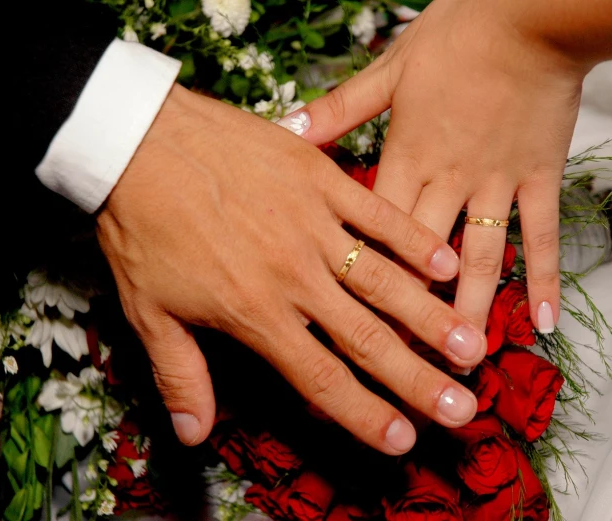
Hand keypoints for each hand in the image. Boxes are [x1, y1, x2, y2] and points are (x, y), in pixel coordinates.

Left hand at [96, 85, 487, 453]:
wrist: (137, 140)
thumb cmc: (142, 226)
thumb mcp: (149, 309)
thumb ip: (180, 374)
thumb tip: (193, 434)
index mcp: (255, 312)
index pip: (321, 375)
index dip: (364, 413)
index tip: (404, 438)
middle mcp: (294, 276)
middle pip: (368, 337)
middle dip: (418, 377)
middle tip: (464, 405)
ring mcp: (312, 224)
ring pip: (385, 280)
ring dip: (432, 315)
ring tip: (474, 343)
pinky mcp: (317, 179)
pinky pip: (376, 213)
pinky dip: (412, 239)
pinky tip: (448, 262)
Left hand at [289, 0, 588, 336]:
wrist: (526, 12)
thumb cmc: (455, 36)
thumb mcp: (388, 70)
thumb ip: (340, 109)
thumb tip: (289, 131)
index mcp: (403, 158)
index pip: (373, 234)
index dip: (358, 282)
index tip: (347, 326)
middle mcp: (446, 180)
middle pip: (420, 259)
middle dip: (411, 314)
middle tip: (405, 367)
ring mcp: (495, 182)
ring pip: (479, 257)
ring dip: (471, 311)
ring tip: (466, 361)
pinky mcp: (538, 176)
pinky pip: (541, 234)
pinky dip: (544, 277)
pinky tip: (543, 322)